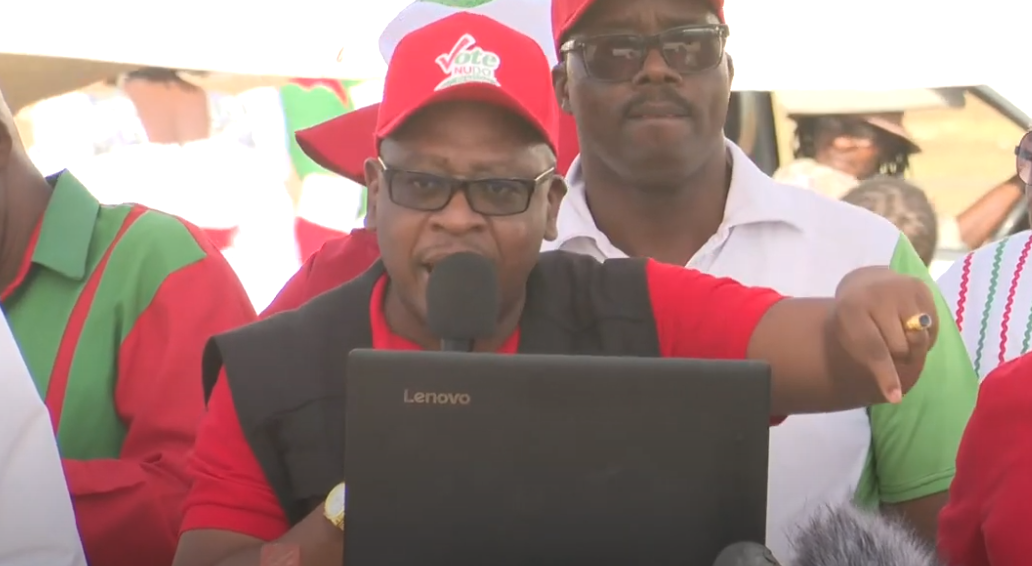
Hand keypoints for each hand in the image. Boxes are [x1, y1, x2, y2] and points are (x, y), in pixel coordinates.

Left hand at [828, 266, 937, 404]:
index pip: (874, 349)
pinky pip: (933, 327)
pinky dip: (925, 334)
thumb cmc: (855, 318)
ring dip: (913, 345)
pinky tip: (910, 322)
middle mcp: (878, 295)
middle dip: (898, 354)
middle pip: (901, 348)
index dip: (886, 374)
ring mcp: (902, 288)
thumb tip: (897, 391)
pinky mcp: (921, 288)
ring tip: (898, 330)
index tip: (894, 397)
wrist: (865, 283)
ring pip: (919, 339)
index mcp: (851, 309)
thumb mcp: (850, 336)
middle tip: (886, 340)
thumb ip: (872, 357)